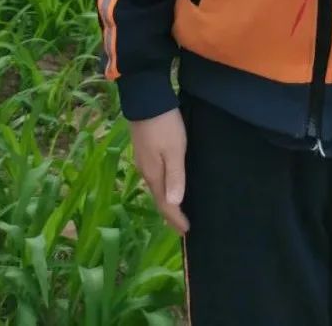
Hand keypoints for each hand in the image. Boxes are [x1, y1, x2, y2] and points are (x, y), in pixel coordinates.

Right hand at [129, 108, 189, 234]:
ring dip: (166, 200)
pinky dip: (163, 186)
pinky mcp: (145, 150)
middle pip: (159, 198)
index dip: (175, 219)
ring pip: (156, 187)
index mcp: (154, 174)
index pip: (165, 204)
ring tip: (177, 208)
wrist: (146, 99)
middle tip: (182, 225)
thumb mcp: (174, 150)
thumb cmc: (164, 125)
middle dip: (170, 213)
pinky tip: (169, 183)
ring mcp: (143, 160)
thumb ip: (175, 176)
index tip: (187, 231)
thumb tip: (174, 204)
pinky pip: (155, 176)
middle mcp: (146, 171)